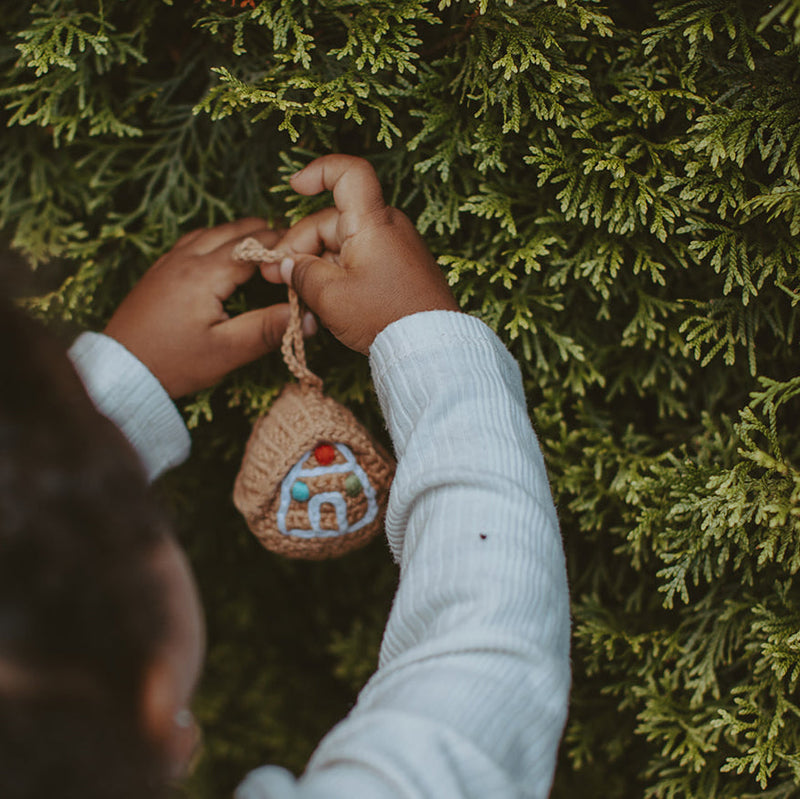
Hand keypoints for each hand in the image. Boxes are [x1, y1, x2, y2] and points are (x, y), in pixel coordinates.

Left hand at [105, 219, 309, 397]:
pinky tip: (224, 253)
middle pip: (235, 230)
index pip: (255, 246)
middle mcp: (186, 259)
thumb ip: (269, 329)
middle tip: (292, 249)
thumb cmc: (173, 363)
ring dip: (240, 233)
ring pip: (213, 231)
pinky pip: (193, 241)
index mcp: (205, 274)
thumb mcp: (227, 351)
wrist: (120, 371)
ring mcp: (169, 262)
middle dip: (266, 235)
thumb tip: (308, 317)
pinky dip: (216, 239)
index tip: (305, 255)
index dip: (283, 248)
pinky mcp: (159, 271)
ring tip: (264, 246)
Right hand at [262, 155, 459, 353]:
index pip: (348, 173)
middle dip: (299, 245)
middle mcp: (387, 227)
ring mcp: (396, 248)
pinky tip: (323, 299)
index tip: (294, 186)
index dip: (318, 172)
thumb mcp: (330, 297)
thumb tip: (288, 265)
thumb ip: (301, 274)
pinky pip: (362, 260)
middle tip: (274, 276)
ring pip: (344, 244)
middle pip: (333, 220)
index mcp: (372, 222)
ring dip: (317, 264)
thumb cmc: (384, 317)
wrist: (431, 347)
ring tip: (296, 295)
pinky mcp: (401, 269)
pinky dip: (339, 273)